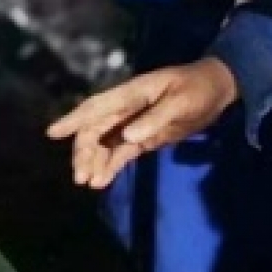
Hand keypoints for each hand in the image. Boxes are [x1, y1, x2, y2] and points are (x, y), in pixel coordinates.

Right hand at [46, 58, 239, 189]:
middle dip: (84, 152)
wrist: (218, 90)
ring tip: (89, 183)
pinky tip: (101, 182)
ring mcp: (134, 124)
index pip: (96, 107)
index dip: (73, 119)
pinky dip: (110, 166)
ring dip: (95, 162)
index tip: (52, 133)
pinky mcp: (144, 137)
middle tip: (80, 176)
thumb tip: (128, 137)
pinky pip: (121, 153)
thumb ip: (155, 118)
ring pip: (105, 144)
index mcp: (131, 94)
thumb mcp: (181, 101)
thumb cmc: (198, 88)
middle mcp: (127, 109)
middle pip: (95, 130)